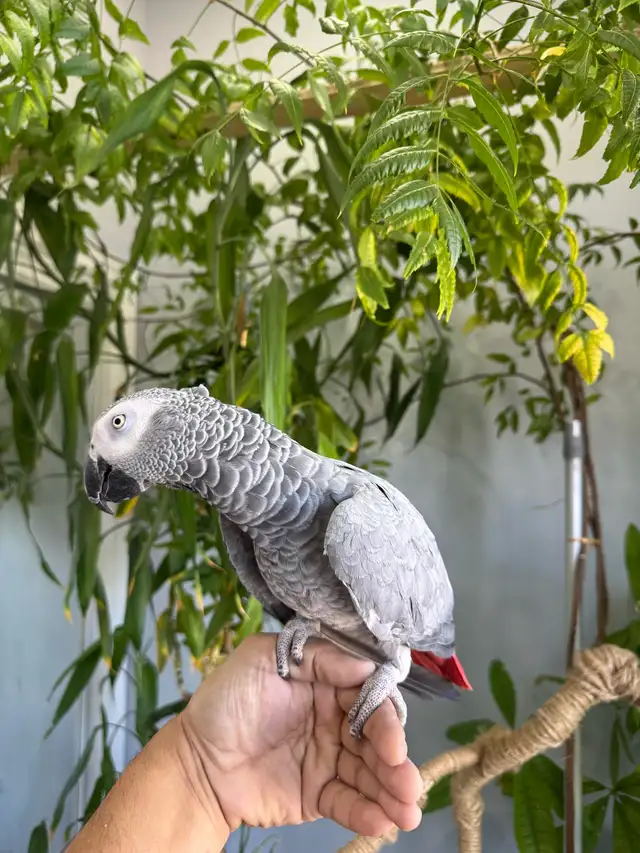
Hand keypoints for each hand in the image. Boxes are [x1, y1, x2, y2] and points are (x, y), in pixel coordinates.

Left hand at [179, 632, 422, 837]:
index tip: (393, 744)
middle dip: (396, 762)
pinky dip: (366, 813)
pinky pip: (347, 803)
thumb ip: (318, 658)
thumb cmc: (227, 701)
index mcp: (326, 684)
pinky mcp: (318, 795)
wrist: (195, 762)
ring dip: (391, 792)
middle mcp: (334, 720)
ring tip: (407, 813)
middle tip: (409, 785)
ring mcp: (328, 759)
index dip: (385, 720)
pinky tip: (382, 823)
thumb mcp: (263, 659)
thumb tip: (369, 665)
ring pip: (369, 774)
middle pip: (376, 739)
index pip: (368, 699)